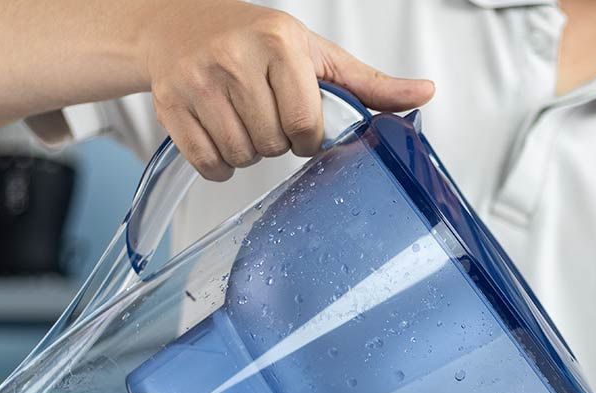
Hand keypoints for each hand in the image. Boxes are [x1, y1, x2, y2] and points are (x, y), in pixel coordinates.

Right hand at [139, 1, 434, 178]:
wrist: (180, 25)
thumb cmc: (255, 40)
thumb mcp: (315, 54)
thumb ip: (369, 83)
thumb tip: (425, 92)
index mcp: (278, 42)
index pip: (305, 123)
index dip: (307, 135)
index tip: (299, 121)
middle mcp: (234, 57)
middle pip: (273, 144)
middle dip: (276, 140)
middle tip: (266, 115)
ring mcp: (198, 82)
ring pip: (241, 156)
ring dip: (248, 152)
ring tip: (243, 121)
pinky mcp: (171, 106)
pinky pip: (208, 164)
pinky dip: (218, 163)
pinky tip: (219, 134)